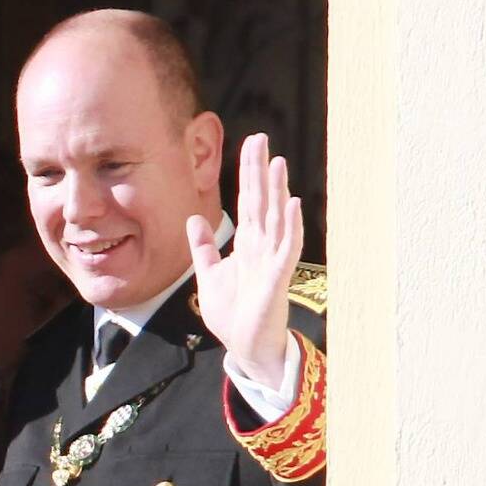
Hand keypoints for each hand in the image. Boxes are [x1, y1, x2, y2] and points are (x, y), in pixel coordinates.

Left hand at [187, 132, 301, 382]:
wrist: (245, 347)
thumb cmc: (232, 314)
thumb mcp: (209, 275)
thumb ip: (203, 248)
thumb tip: (193, 219)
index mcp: (246, 244)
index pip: (248, 201)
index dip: (248, 174)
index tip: (250, 145)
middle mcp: (261, 246)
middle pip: (261, 201)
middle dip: (260, 171)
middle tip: (261, 139)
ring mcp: (271, 260)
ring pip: (275, 218)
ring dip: (277, 190)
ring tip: (278, 162)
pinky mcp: (277, 278)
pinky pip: (286, 248)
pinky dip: (290, 226)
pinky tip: (292, 204)